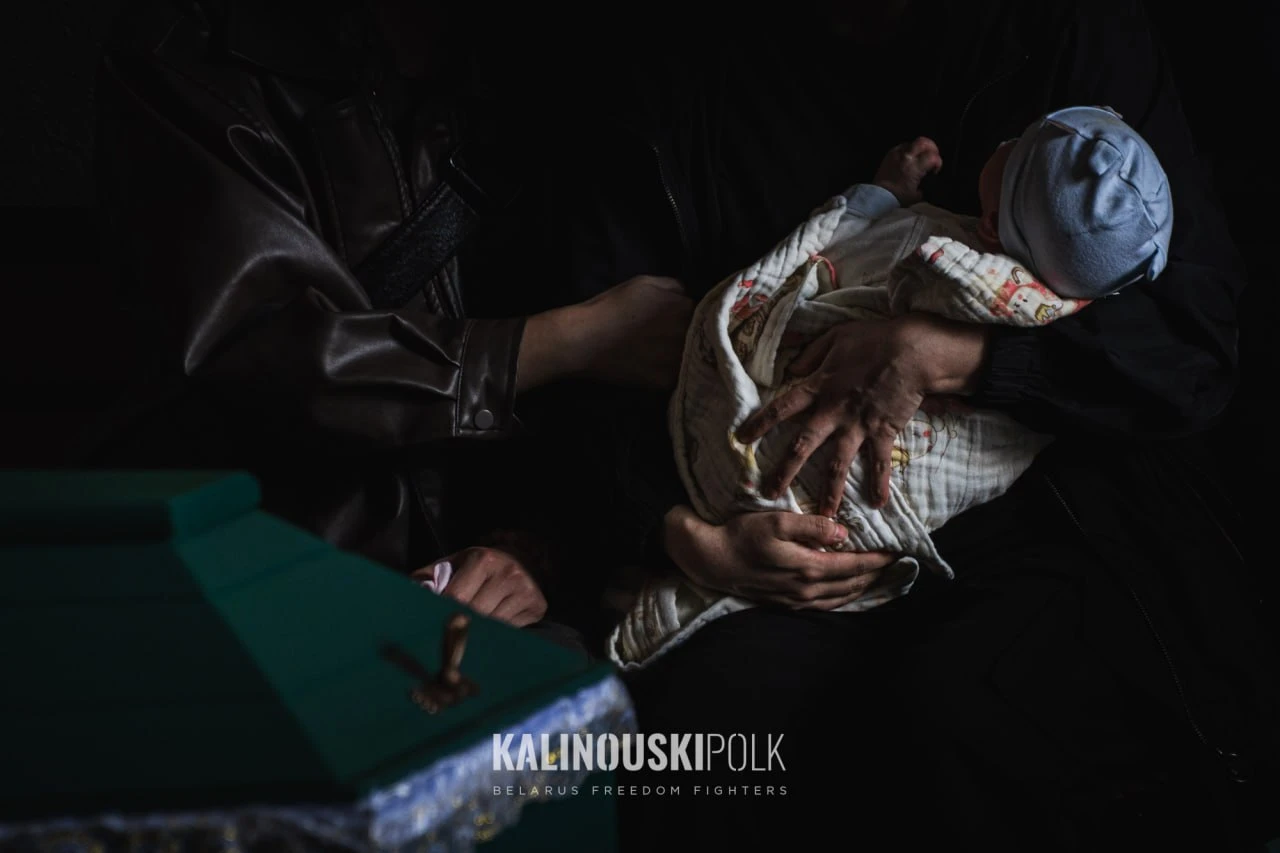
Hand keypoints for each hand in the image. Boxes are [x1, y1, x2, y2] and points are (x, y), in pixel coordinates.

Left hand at [412, 547, 546, 626]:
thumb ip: (429, 577)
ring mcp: (525, 590)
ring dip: (480, 633)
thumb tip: (410, 594)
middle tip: (449, 635)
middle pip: (476, 614)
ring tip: (470, 633)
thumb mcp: (454, 564)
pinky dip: (497, 634)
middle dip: (460, 626)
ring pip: (494, 625)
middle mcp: (507, 572)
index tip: (434, 624)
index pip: (457, 597)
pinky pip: (510, 630)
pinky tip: (490, 631)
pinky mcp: (537, 605)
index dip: (443, 613)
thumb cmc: (479, 567)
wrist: (521, 559)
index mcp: (482, 559)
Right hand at [575, 275, 693, 388]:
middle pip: (700, 336)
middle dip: (688, 336)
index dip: (692, 316)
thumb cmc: (613, 306)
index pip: (703, 312)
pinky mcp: (666, 381)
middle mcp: (687, 333)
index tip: (679, 320)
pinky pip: (678, 376)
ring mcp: (678, 359)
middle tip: (668, 337)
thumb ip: (675, 287)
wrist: (586, 340)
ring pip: (691, 357)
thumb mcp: (645, 282)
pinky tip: (654, 367)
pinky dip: (670, 373)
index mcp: (686, 307)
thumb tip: (689, 296)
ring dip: (683, 356)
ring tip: (661, 353)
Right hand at [662, 505, 895, 609]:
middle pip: (852, 585)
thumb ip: (812, 526)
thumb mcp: (777, 521)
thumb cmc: (742, 535)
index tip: (897, 551)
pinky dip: (843, 599)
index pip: (854, 565)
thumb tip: (843, 533)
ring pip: (841, 598)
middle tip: (896, 565)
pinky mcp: (787, 604)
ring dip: (863, 589)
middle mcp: (807, 589)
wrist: (712, 561)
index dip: (877, 559)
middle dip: (876, 575)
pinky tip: (847, 593)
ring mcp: (797, 600)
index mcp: (809, 567)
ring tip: (879, 579)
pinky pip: (825, 605)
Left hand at [736, 313, 987, 515]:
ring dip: (830, 491)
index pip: (782, 408)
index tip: (741, 438)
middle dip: (785, 471)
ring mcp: (859, 425)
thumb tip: (791, 369)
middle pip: (803, 446)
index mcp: (819, 387)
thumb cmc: (874, 339)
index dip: (760, 423)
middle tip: (769, 493)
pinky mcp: (883, 432)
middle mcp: (834, 412)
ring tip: (824, 516)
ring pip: (839, 464)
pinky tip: (878, 503)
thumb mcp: (835, 338)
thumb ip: (810, 355)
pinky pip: (880, 462)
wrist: (913, 350)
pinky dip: (879, 483)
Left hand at [873, 137, 942, 205]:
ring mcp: (897, 153)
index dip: (938, 162)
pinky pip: (902, 146)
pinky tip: (909, 158)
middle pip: (923, 141)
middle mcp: (906, 157)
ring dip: (919, 148)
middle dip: (931, 147)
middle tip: (932, 156)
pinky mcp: (889, 154)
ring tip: (920, 158)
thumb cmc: (898, 197)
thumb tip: (927, 181)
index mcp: (915, 167)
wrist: (878, 196)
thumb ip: (925, 185)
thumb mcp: (917, 195)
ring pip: (912, 142)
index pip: (933, 156)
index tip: (935, 170)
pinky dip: (908, 150)